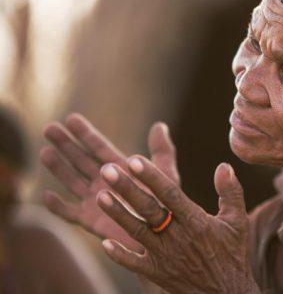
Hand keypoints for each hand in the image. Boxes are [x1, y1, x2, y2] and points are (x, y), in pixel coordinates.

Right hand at [40, 113, 178, 251]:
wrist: (162, 235)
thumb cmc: (167, 205)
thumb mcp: (166, 174)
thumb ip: (162, 151)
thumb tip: (160, 125)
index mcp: (120, 169)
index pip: (99, 148)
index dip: (85, 134)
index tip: (71, 118)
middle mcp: (105, 182)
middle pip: (81, 160)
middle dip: (66, 145)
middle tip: (49, 127)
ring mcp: (96, 201)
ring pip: (72, 181)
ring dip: (58, 168)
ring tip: (45, 152)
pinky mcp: (91, 221)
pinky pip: (70, 213)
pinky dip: (58, 207)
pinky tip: (46, 197)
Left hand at [97, 156, 258, 293]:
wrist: (227, 293)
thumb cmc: (233, 253)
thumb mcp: (237, 221)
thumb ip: (230, 192)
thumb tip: (224, 165)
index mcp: (197, 222)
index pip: (170, 194)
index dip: (151, 177)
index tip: (134, 159)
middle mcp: (178, 237)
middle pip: (148, 209)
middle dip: (127, 189)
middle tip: (106, 169)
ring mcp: (165, 257)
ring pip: (137, 232)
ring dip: (117, 214)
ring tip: (100, 195)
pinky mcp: (158, 274)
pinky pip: (134, 264)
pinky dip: (119, 254)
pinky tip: (103, 242)